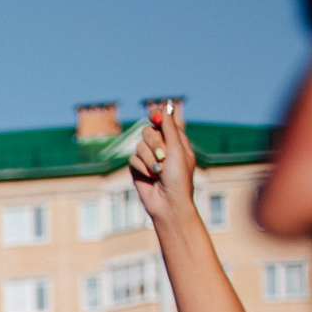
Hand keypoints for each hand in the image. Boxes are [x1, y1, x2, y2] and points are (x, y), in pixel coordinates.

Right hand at [127, 98, 196, 230]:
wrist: (168, 202)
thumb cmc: (178, 177)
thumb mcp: (177, 150)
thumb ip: (169, 128)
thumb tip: (164, 109)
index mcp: (175, 141)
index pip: (163, 121)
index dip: (157, 117)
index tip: (154, 117)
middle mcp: (161, 147)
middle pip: (148, 131)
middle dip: (154, 143)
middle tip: (162, 156)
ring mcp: (148, 158)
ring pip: (139, 146)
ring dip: (149, 159)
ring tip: (158, 172)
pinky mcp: (138, 168)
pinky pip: (133, 159)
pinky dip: (142, 168)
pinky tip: (150, 177)